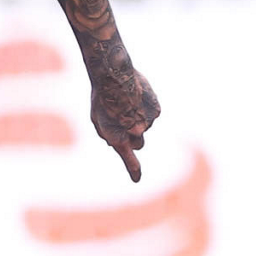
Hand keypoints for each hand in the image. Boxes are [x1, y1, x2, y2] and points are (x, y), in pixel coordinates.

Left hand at [89, 65, 160, 182]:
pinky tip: (135, 97)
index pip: (128, 159)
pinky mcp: (156, 111)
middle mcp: (135, 133)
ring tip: (125, 102)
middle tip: (123, 119)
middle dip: (133, 136)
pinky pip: (151, 114)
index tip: (137, 179)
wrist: (113, 76)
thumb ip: (109, 134)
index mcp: (117, 138)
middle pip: (138, 142)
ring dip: (137, 117)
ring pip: (145, 126)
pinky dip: (146, 108)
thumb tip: (120, 142)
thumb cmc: (102, 99)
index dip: (133, 170)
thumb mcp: (98, 120)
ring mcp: (148, 122)